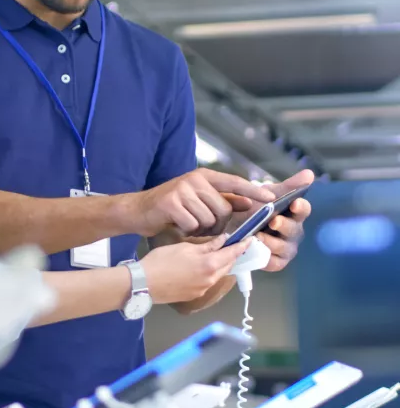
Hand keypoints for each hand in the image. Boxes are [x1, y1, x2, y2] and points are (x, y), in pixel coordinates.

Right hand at [132, 168, 275, 237]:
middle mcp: (194, 179)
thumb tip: (246, 202)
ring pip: (209, 219)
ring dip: (201, 229)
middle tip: (202, 226)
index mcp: (204, 176)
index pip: (234, 182)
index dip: (253, 191)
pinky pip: (192, 225)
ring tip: (188, 224)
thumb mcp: (197, 200)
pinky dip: (187, 231)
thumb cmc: (171, 207)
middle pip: (223, 209)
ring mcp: (182, 190)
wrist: (138, 211)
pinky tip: (178, 226)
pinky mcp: (171, 203)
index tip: (270, 198)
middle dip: (217, 224)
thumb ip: (221, 200)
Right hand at [140, 234, 250, 306]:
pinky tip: (200, 266)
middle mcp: (211, 279)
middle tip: (233, 245)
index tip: (250, 239)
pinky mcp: (194, 295)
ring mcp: (203, 289)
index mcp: (210, 265)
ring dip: (221, 264)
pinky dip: (210, 272)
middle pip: (228, 265)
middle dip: (232, 255)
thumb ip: (207, 246)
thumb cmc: (161, 261)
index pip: (233, 253)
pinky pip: (208, 281)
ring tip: (217, 254)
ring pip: (218, 274)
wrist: (143, 284)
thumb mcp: (184, 247)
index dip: (242, 246)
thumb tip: (223, 240)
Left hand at [257, 169, 313, 271]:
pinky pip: (274, 263)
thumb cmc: (258, 208)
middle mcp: (293, 231)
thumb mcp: (269, 195)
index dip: (300, 207)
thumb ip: (288, 186)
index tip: (295, 203)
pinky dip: (266, 258)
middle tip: (274, 221)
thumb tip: (309, 173)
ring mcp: (286, 248)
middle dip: (284, 225)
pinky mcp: (276, 262)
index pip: (303, 210)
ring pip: (284, 247)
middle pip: (294, 230)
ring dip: (272, 242)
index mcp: (294, 214)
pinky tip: (256, 251)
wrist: (236, 224)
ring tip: (259, 236)